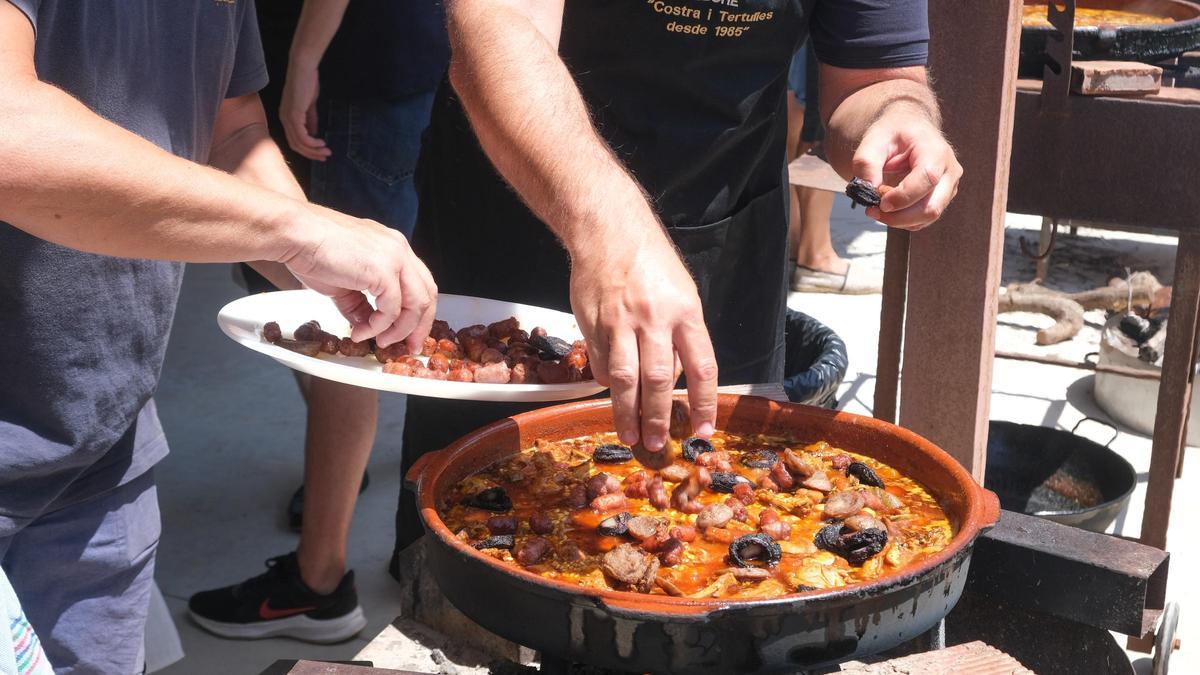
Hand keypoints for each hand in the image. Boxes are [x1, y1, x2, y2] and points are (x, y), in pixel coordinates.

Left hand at [280, 63, 329, 160]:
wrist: (303, 68)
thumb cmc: (307, 82)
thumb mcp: (310, 104)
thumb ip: (310, 119)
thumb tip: (314, 132)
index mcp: (287, 117)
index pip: (295, 140)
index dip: (308, 149)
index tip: (321, 152)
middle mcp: (284, 119)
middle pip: (295, 145)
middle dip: (311, 154)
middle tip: (325, 157)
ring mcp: (288, 118)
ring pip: (299, 143)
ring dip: (314, 150)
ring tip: (326, 151)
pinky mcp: (294, 115)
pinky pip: (302, 136)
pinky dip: (312, 143)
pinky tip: (322, 142)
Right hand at [281, 203, 436, 350]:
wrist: (294, 234)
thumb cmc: (312, 251)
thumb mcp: (344, 282)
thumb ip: (360, 303)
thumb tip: (366, 327)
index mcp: (394, 247)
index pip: (420, 282)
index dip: (419, 312)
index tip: (411, 333)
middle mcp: (400, 249)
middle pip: (427, 294)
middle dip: (420, 326)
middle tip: (409, 346)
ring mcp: (395, 257)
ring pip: (416, 304)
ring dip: (399, 330)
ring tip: (379, 341)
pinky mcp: (383, 270)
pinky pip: (391, 309)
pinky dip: (379, 327)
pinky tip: (361, 332)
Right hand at [569, 231, 718, 452]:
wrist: (609, 232)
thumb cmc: (652, 264)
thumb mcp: (683, 293)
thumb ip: (683, 335)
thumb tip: (676, 380)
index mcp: (686, 313)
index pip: (702, 367)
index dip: (705, 402)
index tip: (704, 430)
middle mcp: (655, 319)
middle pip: (660, 380)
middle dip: (659, 417)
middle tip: (658, 445)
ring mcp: (621, 323)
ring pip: (625, 378)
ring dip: (627, 413)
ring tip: (631, 436)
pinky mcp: (594, 324)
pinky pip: (602, 364)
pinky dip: (608, 383)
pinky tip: (612, 392)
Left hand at [853, 110, 960, 229]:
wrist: (909, 129)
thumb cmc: (893, 133)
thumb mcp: (874, 140)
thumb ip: (867, 163)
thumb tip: (867, 189)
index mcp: (936, 152)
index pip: (927, 180)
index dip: (903, 197)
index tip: (879, 202)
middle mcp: (949, 171)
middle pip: (931, 207)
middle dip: (899, 217)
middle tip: (872, 210)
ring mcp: (948, 186)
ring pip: (928, 217)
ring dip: (899, 220)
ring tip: (876, 208)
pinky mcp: (941, 198)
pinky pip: (924, 219)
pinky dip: (904, 220)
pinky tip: (888, 208)